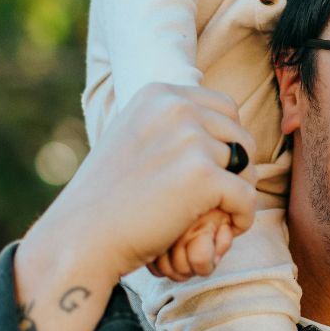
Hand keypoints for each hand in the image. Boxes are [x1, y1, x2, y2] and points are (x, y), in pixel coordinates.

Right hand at [21, 84, 258, 295]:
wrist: (82, 236)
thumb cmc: (107, 196)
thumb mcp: (134, 137)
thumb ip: (171, 124)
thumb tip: (220, 122)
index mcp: (159, 94)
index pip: (225, 108)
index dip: (226, 142)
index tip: (212, 171)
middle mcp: (176, 108)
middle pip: (240, 134)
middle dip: (237, 168)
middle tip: (219, 198)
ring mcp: (190, 140)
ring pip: (246, 166)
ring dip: (237, 194)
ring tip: (216, 215)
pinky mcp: (202, 176)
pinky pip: (247, 196)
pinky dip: (242, 218)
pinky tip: (225, 229)